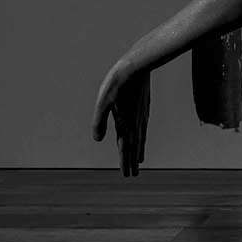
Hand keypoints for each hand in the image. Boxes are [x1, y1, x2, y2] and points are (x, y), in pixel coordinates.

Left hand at [93, 61, 149, 176]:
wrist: (137, 66)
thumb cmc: (116, 83)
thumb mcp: (102, 102)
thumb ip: (99, 122)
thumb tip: (97, 139)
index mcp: (125, 123)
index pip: (124, 148)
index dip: (125, 162)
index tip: (127, 175)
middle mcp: (135, 123)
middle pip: (133, 147)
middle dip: (131, 161)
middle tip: (132, 175)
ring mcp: (141, 116)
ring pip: (140, 139)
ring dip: (137, 151)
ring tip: (138, 161)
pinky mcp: (144, 109)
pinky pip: (143, 130)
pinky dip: (142, 139)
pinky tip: (142, 138)